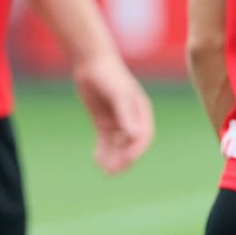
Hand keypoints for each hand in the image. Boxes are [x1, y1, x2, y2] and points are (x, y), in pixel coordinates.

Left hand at [72, 54, 153, 174]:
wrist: (92, 62)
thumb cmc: (109, 75)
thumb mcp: (118, 95)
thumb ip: (126, 115)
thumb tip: (135, 136)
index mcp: (141, 112)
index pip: (143, 136)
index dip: (136, 150)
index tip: (126, 160)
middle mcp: (132, 119)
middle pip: (131, 144)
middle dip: (124, 158)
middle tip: (113, 171)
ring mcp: (118, 121)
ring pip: (118, 145)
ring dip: (113, 158)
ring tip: (105, 170)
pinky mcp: (104, 122)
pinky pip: (105, 141)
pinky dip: (103, 151)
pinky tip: (97, 159)